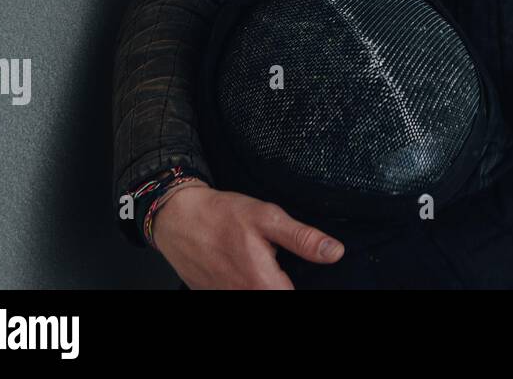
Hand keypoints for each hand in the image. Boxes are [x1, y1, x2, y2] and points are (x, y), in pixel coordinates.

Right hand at [151, 182, 344, 289]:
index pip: (294, 297)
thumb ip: (302, 239)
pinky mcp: (214, 294)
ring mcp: (227, 298)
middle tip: (277, 258)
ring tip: (261, 260)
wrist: (178, 218)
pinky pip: (239, 292)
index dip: (306, 283)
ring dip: (266, 282)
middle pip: (277, 295)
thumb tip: (334, 252)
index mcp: (262, 284)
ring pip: (258, 294)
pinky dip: (247, 281)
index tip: (299, 269)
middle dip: (283, 281)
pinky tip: (245, 264)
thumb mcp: (268, 218)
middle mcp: (243, 297)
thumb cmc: (221, 216)